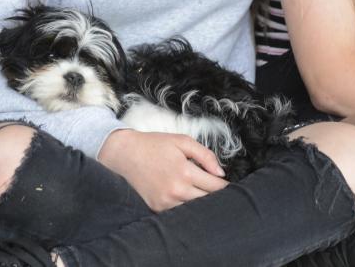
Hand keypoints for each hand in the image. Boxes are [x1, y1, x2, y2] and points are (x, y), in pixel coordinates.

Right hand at [98, 129, 227, 210]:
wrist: (125, 154)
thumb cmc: (154, 145)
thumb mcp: (183, 141)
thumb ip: (205, 156)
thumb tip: (221, 173)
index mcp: (185, 172)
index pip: (216, 187)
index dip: (226, 187)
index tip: (230, 185)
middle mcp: (176, 191)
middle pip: (207, 201)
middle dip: (216, 196)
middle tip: (221, 192)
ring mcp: (166, 202)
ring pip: (194, 209)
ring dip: (202, 203)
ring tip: (204, 194)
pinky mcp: (157, 209)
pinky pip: (179, 212)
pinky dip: (186, 207)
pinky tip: (188, 198)